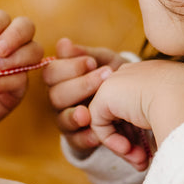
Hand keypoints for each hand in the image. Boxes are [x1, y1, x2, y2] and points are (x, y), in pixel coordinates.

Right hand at [43, 37, 126, 156]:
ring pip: (62, 119)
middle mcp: (59, 100)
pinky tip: (97, 134)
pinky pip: (76, 141)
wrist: (131, 102)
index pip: (51, 72)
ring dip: (75, 115)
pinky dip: (86, 137)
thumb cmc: (113, 77)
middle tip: (104, 78)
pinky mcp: (77, 140)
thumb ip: (85, 54)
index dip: (69, 68)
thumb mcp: (103, 62)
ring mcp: (67, 121)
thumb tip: (63, 43)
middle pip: (55, 96)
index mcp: (60, 79)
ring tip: (88, 113)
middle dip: (79, 87)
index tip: (92, 62)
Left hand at [88, 60, 183, 170]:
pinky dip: (111, 140)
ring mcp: (119, 81)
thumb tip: (157, 144)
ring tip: (140, 161)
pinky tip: (127, 150)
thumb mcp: (179, 114)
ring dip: (124, 146)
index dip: (144, 134)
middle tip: (144, 162)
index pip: (141, 108)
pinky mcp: (105, 93)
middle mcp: (137, 75)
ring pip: (112, 122)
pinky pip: (99, 122)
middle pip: (125, 116)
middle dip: (133, 144)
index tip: (155, 151)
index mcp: (156, 77)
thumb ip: (162, 122)